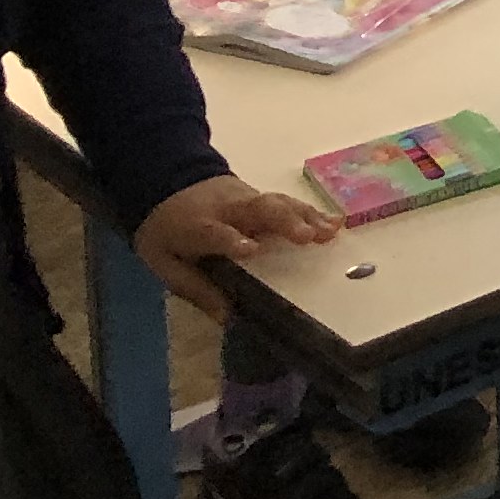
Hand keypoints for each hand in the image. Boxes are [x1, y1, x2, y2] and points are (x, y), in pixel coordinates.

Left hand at [132, 174, 336, 317]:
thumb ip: (194, 288)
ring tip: (330, 232)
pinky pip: (289, 203)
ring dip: (306, 217)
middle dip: (284, 222)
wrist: (169, 182)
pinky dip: (313, 212)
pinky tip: (335, 222)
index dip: (232, 240)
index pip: (215, 233)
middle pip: (259, 210)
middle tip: (308, 237)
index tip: (251, 250)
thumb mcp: (164, 263)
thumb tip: (227, 316)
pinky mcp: (264, 196)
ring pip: (279, 203)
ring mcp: (249, 199)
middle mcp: (229, 210)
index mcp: (198, 227)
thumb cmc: (167, 231)